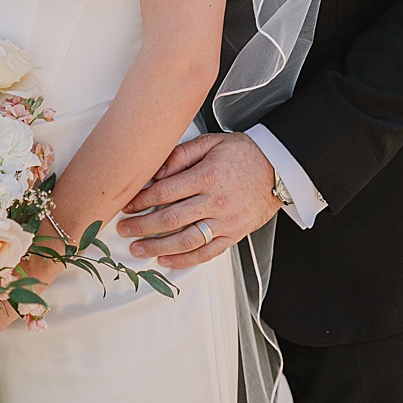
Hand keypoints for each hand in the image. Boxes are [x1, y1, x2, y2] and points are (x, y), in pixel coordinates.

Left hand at [116, 132, 279, 269]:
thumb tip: (156, 172)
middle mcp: (216, 201)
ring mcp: (226, 221)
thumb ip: (182, 154)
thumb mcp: (212, 142)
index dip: (142, 200)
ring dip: (157, 247)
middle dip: (142, 226)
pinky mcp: (234, 235)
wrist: (279, 168)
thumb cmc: (243, 154)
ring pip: (186, 240)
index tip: (128, 205)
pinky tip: (166, 260)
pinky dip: (184, 260)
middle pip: (170, 218)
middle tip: (123, 229)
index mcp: (208, 176)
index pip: (165, 192)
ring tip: (137, 249)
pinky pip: (207, 253)